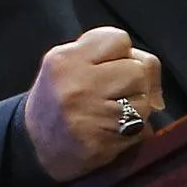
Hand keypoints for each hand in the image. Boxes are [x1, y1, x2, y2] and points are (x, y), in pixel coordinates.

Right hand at [21, 26, 165, 182]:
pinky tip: (113, 133)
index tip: (111, 68)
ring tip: (114, 115)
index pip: (120, 39)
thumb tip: (153, 80)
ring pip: (144, 102)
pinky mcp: (98, 142)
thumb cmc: (58, 99)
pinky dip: (134, 132)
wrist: (33, 146)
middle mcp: (76, 83)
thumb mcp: (72, 64)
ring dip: (138, 110)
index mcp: (66, 58)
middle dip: (135, 83)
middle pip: (138, 70)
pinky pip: (140, 130)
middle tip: (116, 95)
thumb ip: (109, 57)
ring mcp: (87, 114)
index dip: (123, 54)